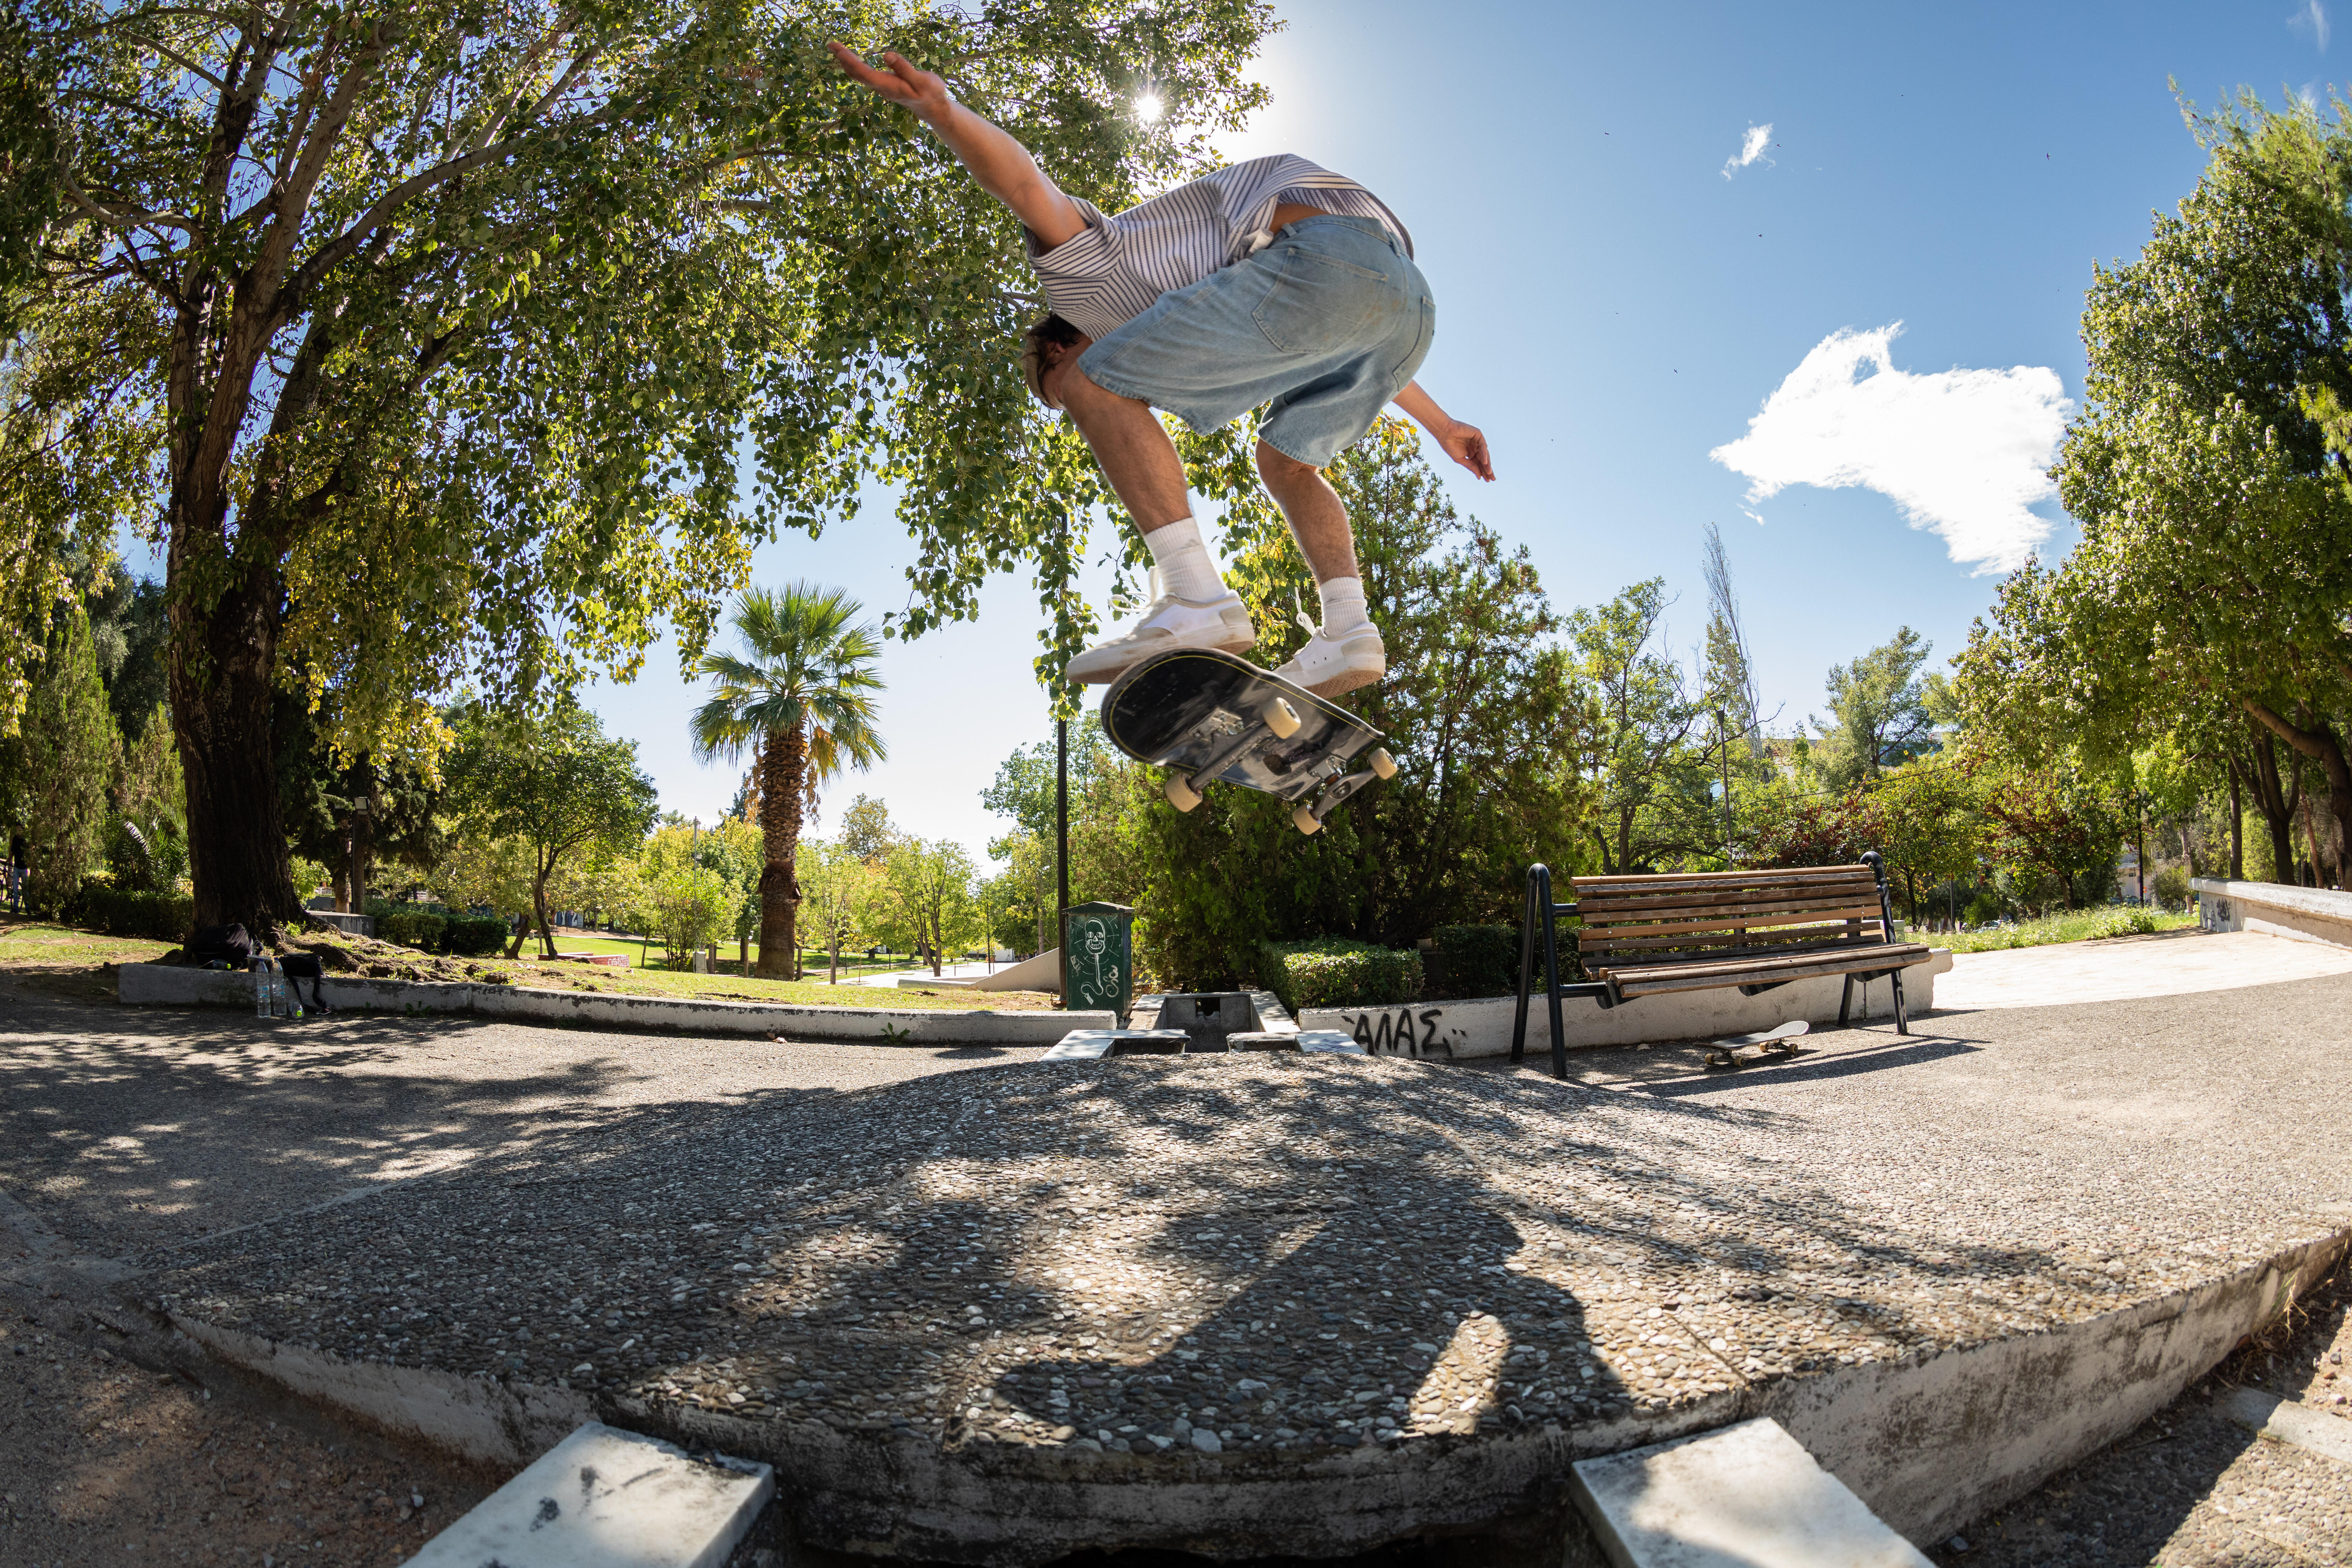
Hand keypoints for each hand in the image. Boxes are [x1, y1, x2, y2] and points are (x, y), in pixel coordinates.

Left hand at [826, 42, 950, 119]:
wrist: (932, 108)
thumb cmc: (930, 93)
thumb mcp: (922, 80)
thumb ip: (904, 68)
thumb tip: (887, 55)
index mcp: (889, 85)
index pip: (865, 73)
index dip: (851, 62)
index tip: (839, 51)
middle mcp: (881, 87)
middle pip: (858, 74)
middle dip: (844, 59)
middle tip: (831, 44)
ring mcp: (881, 87)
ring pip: (860, 75)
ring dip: (847, 62)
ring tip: (836, 49)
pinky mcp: (884, 85)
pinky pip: (865, 75)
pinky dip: (855, 65)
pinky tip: (850, 60)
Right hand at [1437, 420, 1493, 480]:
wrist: (1444, 433)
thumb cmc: (1450, 446)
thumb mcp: (1461, 459)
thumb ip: (1471, 467)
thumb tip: (1479, 476)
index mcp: (1471, 453)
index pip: (1479, 463)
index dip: (1483, 472)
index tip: (1487, 480)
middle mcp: (1475, 447)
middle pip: (1484, 460)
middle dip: (1487, 469)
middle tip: (1491, 479)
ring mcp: (1477, 441)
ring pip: (1485, 454)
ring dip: (1487, 463)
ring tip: (1489, 472)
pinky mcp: (1478, 434)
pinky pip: (1483, 446)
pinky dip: (1484, 454)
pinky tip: (1485, 462)